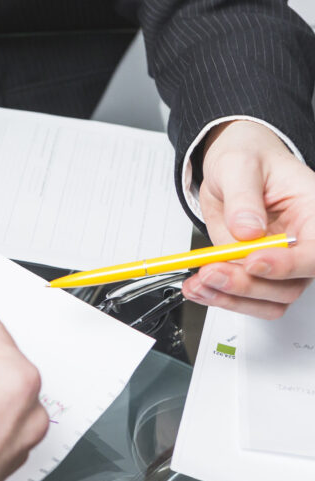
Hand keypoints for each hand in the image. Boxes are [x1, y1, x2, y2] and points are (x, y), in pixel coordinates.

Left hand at [182, 120, 314, 318]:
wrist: (231, 168)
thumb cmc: (248, 158)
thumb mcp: (239, 165)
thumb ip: (243, 197)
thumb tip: (247, 230)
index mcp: (314, 212)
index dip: (289, 265)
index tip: (253, 261)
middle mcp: (303, 243)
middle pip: (292, 285)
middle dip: (248, 285)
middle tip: (211, 271)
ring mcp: (280, 263)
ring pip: (270, 301)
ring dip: (231, 298)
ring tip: (199, 282)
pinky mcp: (254, 273)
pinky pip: (247, 299)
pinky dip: (220, 298)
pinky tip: (198, 288)